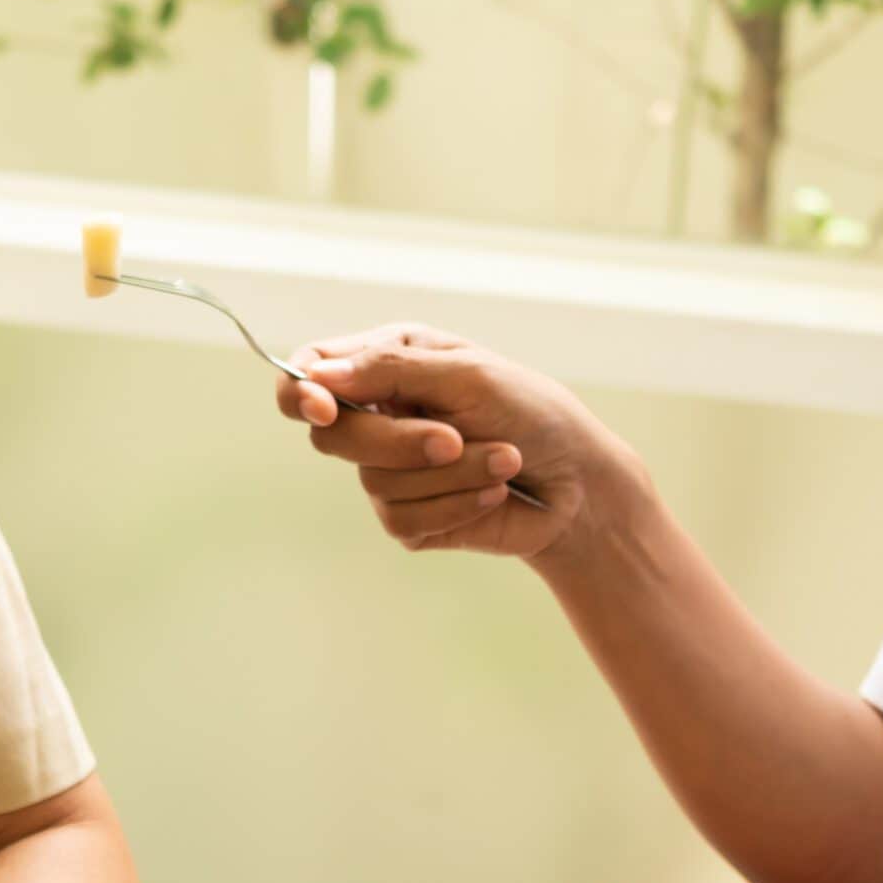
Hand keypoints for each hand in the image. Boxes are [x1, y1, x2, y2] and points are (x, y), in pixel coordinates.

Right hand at [272, 324, 639, 561]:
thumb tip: (318, 376)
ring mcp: (391, 471)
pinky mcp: (410, 520)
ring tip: (503, 460)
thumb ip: (391, 370)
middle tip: (454, 438)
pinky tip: (494, 493)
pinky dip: (457, 504)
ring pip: (376, 482)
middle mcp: (381, 414)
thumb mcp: (468, 375)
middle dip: (399, 441)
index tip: (323, 409)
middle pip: (334, 435)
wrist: (581, 482)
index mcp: (387, 363)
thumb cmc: (533, 413)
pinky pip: (404, 519)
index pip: (310, 371)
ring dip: (452, 474)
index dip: (301, 392)